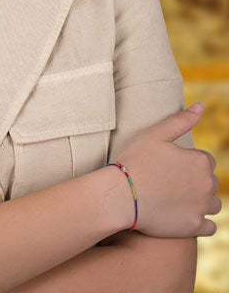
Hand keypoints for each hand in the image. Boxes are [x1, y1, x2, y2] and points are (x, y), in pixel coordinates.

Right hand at [115, 104, 220, 237]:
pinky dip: (199, 222)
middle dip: (194, 182)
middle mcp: (208, 184)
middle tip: (167, 182)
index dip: (185, 162)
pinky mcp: (195, 227)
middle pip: (209, 182)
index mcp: (200, 160)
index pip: (204, 160)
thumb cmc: (135, 161)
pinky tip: (181, 215)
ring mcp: (203, 207)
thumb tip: (201, 106)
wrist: (120, 195)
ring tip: (174, 199)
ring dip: (199, 202)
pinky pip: (209, 226)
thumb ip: (181, 120)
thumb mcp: (155, 134)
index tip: (167, 166)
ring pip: (212, 204)